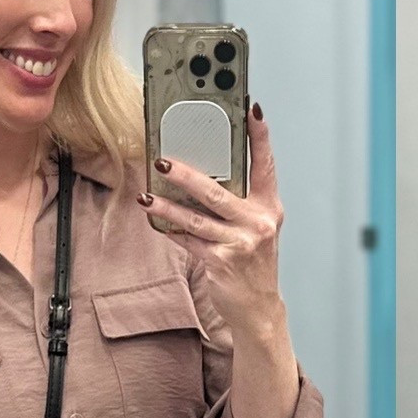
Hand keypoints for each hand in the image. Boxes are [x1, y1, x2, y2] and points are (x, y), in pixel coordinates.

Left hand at [140, 104, 285, 335]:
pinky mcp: (222, 261)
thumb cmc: (253, 262)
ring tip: (147, 195)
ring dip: (167, 206)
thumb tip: (199, 171)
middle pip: (218, 193)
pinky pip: (189, 240)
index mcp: (269, 208)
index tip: (251, 110)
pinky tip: (155, 221)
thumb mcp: (256, 227)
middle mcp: (259, 223)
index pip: (265, 166)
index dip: (259, 137)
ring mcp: (241, 243)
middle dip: (187, 176)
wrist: (258, 307)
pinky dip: (171, 230)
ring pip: (197, 219)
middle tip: (163, 161)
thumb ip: (237, 201)